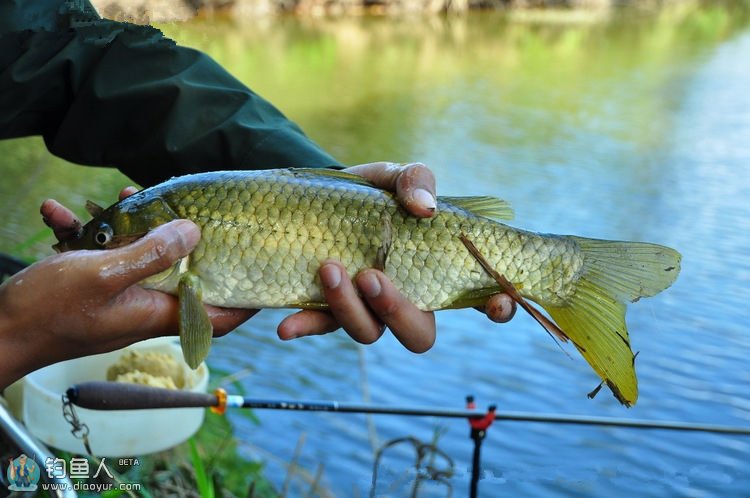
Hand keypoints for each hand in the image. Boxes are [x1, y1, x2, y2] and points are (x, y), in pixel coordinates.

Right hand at [0, 197, 253, 388]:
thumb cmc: (47, 313)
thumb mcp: (104, 275)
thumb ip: (151, 253)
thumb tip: (195, 232)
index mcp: (157, 312)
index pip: (218, 314)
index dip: (245, 299)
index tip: (263, 272)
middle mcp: (144, 306)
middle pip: (184, 273)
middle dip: (185, 238)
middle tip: (185, 207)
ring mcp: (118, 297)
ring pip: (141, 256)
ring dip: (131, 226)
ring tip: (121, 197)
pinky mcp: (92, 288)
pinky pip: (100, 256)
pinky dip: (84, 234)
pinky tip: (58, 214)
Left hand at [277, 162, 515, 351]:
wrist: (315, 197)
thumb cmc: (371, 191)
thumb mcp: (394, 176)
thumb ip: (416, 180)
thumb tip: (426, 208)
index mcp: (434, 270)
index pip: (480, 299)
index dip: (496, 307)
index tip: (497, 302)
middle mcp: (404, 299)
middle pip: (418, 333)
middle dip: (398, 312)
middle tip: (372, 276)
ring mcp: (366, 309)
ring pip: (370, 332)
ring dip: (350, 309)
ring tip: (327, 268)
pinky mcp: (327, 311)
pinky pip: (321, 328)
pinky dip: (306, 326)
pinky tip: (287, 325)